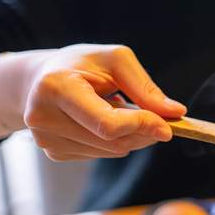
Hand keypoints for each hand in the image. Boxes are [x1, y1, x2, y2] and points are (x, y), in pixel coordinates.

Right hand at [21, 44, 185, 160]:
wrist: (39, 78)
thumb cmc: (81, 64)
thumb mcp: (115, 60)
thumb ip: (144, 87)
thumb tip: (175, 113)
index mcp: (56, 87)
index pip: (108, 123)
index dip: (142, 125)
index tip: (167, 125)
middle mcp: (43, 117)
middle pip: (113, 141)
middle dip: (143, 131)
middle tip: (156, 117)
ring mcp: (45, 139)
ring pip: (110, 151)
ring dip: (130, 136)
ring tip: (117, 108)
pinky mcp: (53, 152)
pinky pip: (100, 154)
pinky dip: (113, 141)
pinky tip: (102, 120)